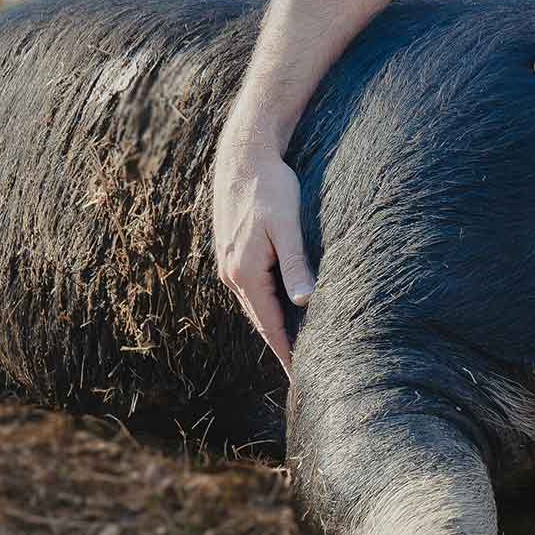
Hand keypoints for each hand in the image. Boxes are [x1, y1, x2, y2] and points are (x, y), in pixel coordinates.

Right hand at [212, 136, 315, 376]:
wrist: (243, 157)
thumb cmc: (271, 187)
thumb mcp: (288, 225)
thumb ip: (296, 263)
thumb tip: (305, 301)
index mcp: (245, 272)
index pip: (270, 325)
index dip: (286, 351)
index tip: (302, 377)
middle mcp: (232, 274)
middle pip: (260, 321)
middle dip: (280, 347)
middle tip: (302, 374)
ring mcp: (230, 264)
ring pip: (255, 306)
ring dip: (274, 328)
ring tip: (295, 350)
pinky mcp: (234, 254)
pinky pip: (253, 290)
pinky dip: (268, 307)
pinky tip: (283, 312)